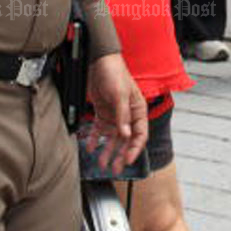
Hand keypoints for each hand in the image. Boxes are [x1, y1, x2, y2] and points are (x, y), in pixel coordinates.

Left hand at [85, 52, 147, 171]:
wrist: (99, 61)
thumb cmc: (115, 73)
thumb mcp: (120, 94)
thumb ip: (122, 116)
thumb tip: (126, 135)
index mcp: (138, 110)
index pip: (140, 134)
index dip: (134, 149)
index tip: (127, 160)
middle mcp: (127, 115)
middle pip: (126, 140)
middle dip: (121, 154)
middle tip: (116, 169)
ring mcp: (114, 114)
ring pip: (112, 137)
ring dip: (107, 150)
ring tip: (101, 163)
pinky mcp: (102, 112)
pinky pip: (99, 129)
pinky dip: (94, 138)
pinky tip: (90, 147)